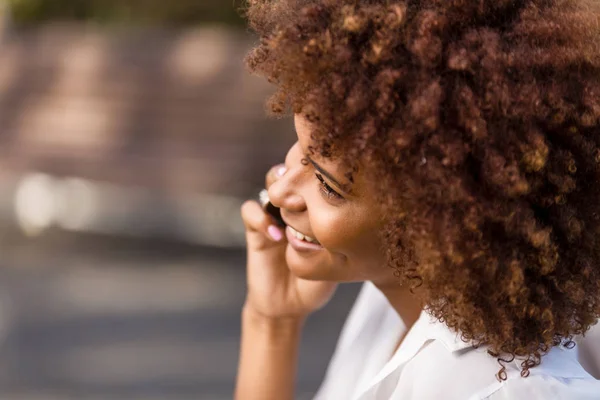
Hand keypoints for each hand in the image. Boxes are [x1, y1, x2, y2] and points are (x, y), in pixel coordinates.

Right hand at [240, 164, 336, 319]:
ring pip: (273, 181)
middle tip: (312, 193)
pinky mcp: (255, 231)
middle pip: (296, 167)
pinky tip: (277, 237)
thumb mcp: (337, 260)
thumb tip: (351, 215)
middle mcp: (296, 206)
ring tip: (294, 210)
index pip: (320, 174)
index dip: (325, 172)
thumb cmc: (318, 283)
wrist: (290, 306)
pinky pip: (251, 210)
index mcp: (317, 208)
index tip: (335, 185)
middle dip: (303, 174)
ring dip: (282, 190)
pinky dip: (261, 218)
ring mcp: (275, 215)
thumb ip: (339, 237)